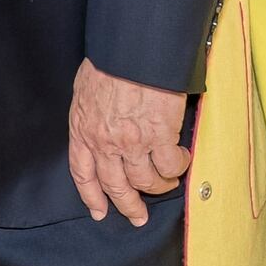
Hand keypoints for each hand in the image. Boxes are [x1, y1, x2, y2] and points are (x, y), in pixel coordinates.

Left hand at [66, 61, 193, 225]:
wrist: (132, 48)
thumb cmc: (110, 59)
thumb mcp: (86, 88)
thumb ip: (92, 113)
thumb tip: (102, 122)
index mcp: (83, 129)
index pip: (83, 172)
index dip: (91, 196)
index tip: (99, 211)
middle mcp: (105, 142)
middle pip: (116, 186)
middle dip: (128, 206)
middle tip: (139, 217)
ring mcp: (132, 143)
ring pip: (146, 181)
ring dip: (159, 186)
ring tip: (168, 182)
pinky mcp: (159, 137)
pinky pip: (170, 165)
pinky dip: (177, 167)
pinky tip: (182, 160)